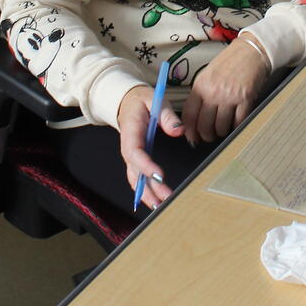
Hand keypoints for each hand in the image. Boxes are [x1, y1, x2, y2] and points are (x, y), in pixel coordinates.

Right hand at [116, 83, 184, 209]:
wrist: (127, 102)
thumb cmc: (141, 101)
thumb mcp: (154, 100)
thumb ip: (166, 115)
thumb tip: (179, 130)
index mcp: (131, 131)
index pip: (135, 152)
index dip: (146, 166)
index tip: (160, 176)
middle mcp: (128, 147)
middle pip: (135, 171)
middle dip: (148, 188)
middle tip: (164, 198)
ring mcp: (130, 155)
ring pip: (135, 178)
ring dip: (146, 194)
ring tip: (160, 206)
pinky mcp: (136, 160)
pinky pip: (138, 178)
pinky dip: (145, 191)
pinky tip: (155, 201)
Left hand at [181, 38, 268, 144]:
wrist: (251, 51)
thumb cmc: (230, 62)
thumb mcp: (208, 74)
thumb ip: (201, 94)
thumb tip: (195, 117)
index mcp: (200, 85)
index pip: (189, 115)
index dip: (190, 131)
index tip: (193, 137)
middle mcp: (213, 91)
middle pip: (204, 125)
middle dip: (207, 136)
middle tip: (209, 137)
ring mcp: (229, 96)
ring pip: (221, 127)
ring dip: (222, 132)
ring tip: (224, 128)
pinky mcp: (246, 99)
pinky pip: (238, 122)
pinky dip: (237, 126)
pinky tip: (236, 122)